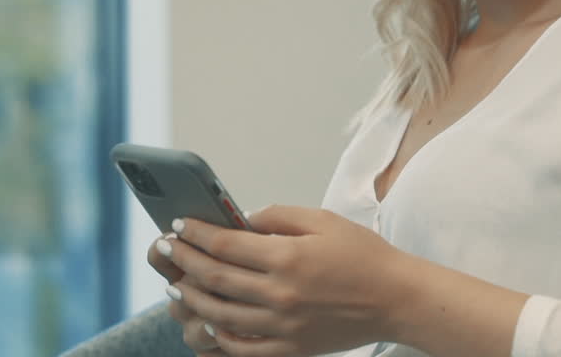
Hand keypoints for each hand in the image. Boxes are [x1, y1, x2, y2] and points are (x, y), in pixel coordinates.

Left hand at [162, 206, 411, 356]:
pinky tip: (207, 321)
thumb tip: (240, 220)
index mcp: (288, 257)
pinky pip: (241, 348)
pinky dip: (218, 337)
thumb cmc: (362, 255)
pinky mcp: (290, 349)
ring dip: (192, 297)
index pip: (225, 244)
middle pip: (215, 278)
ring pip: (220, 314)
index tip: (178, 225)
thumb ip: (278, 216)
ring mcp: (283, 326)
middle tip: (165, 249)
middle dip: (184, 260)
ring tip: (177, 284)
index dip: (195, 233)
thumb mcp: (322, 220)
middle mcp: (280, 294)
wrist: (396, 299)